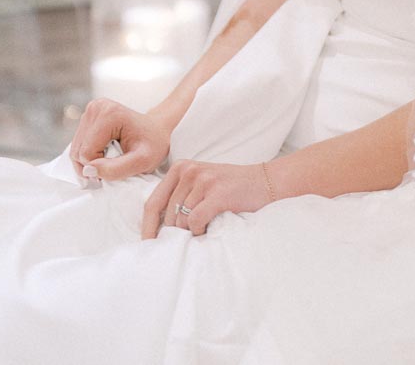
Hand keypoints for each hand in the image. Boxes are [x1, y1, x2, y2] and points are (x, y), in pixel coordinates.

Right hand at [69, 98, 171, 182]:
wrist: (157, 129)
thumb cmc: (153, 143)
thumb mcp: (143, 161)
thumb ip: (116, 169)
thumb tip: (88, 171)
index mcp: (109, 114)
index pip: (87, 153)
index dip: (99, 168)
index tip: (118, 167)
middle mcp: (97, 107)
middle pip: (78, 151)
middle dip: (93, 166)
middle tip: (114, 167)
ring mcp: (91, 110)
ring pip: (76, 149)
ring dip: (90, 162)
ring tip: (111, 161)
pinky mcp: (88, 116)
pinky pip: (78, 145)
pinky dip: (89, 155)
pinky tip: (105, 155)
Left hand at [141, 159, 272, 238]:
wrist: (266, 181)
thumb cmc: (232, 188)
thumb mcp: (201, 182)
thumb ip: (179, 195)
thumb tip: (155, 227)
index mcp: (180, 168)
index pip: (152, 203)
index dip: (147, 228)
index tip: (147, 245)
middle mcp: (188, 171)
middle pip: (166, 216)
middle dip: (174, 233)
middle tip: (188, 239)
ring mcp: (203, 181)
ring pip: (180, 221)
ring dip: (191, 233)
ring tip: (205, 228)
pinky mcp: (217, 193)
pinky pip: (194, 222)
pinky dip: (199, 231)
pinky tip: (209, 229)